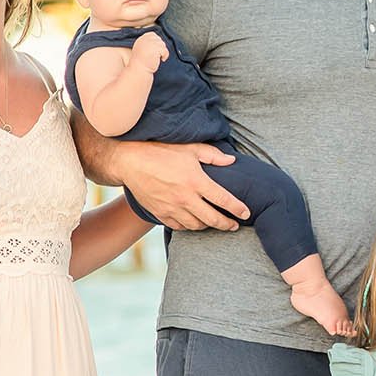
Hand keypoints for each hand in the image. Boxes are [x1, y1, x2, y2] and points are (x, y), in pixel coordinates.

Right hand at [124, 140, 251, 229]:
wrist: (129, 162)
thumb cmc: (161, 151)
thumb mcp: (189, 148)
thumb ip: (213, 155)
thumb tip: (232, 161)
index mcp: (196, 181)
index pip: (223, 199)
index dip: (238, 209)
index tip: (246, 213)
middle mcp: (185, 198)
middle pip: (212, 219)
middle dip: (227, 224)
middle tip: (234, 225)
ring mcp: (172, 208)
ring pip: (196, 226)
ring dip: (208, 226)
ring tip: (215, 222)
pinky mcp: (160, 213)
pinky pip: (179, 226)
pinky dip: (189, 226)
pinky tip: (194, 222)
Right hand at [137, 36, 170, 70]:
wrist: (139, 69)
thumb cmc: (140, 62)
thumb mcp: (142, 48)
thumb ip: (147, 43)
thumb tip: (158, 41)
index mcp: (141, 39)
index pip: (153, 35)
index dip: (156, 42)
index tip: (155, 50)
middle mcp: (146, 39)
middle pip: (159, 39)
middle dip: (160, 47)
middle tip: (156, 55)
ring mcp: (151, 43)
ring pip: (163, 45)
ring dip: (162, 52)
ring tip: (157, 58)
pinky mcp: (156, 48)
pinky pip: (165, 50)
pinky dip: (165, 55)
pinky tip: (161, 60)